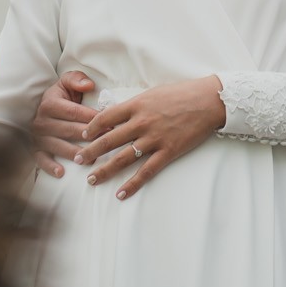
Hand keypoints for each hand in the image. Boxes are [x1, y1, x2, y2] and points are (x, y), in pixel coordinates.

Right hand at [30, 71, 97, 177]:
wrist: (45, 106)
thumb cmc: (63, 95)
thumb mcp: (68, 81)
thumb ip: (77, 79)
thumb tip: (88, 85)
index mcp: (49, 103)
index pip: (74, 112)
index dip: (92, 118)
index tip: (110, 125)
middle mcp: (41, 120)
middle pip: (68, 130)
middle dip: (89, 136)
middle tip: (106, 142)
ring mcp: (37, 136)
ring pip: (58, 146)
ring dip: (75, 153)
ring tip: (91, 159)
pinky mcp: (35, 148)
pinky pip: (41, 159)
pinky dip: (50, 166)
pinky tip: (62, 173)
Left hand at [76, 76, 225, 199]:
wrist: (208, 100)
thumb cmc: (182, 93)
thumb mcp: (154, 92)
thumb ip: (136, 104)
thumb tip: (118, 112)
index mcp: (136, 105)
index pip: (105, 118)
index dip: (91, 128)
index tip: (83, 136)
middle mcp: (141, 122)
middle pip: (108, 140)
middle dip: (90, 152)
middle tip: (77, 160)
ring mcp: (154, 139)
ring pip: (122, 158)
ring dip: (104, 170)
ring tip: (91, 179)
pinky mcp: (168, 151)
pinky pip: (146, 171)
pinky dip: (132, 184)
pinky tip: (121, 193)